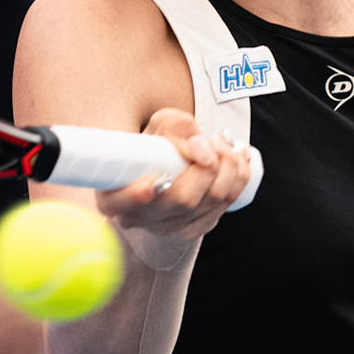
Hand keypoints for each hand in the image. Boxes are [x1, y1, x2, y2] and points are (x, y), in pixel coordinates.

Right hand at [93, 109, 253, 247]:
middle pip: (182, 199)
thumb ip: (175, 127)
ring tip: (222, 144)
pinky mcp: (195, 227)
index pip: (119, 203)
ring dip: (228, 166)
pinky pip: (227, 203)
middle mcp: (139, 218)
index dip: (136, 195)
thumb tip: (201, 148)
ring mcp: (169, 227)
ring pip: (211, 200)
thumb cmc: (156, 144)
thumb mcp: (158, 126)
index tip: (150, 184)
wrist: (167, 162)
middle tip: (212, 140)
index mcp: (113, 196)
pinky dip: (239, 176)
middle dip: (208, 166)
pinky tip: (238, 158)